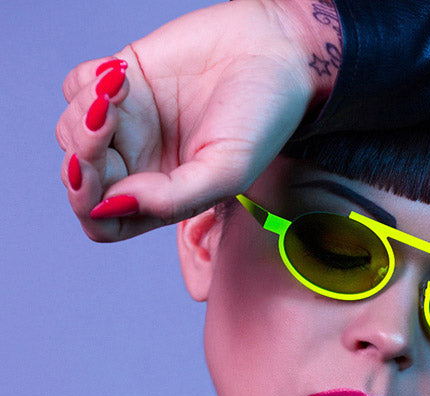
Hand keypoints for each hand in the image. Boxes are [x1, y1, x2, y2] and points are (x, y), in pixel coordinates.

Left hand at [56, 0, 339, 241]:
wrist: (273, 54)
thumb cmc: (262, 119)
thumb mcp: (227, 172)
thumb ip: (174, 200)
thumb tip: (114, 202)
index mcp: (164, 198)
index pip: (104, 221)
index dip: (89, 205)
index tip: (99, 178)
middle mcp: (142, 165)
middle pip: (80, 178)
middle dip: (82, 153)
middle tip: (104, 120)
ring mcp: (129, 124)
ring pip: (70, 131)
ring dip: (84, 110)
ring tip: (118, 89)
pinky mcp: (121, 81)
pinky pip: (75, 87)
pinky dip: (88, 81)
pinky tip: (122, 73)